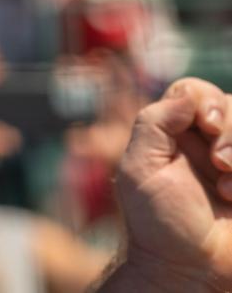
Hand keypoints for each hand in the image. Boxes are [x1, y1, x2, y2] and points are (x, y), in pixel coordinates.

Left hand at [106, 77, 231, 290]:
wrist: (190, 271)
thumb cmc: (159, 224)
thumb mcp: (140, 169)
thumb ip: (154, 124)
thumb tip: (185, 95)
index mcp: (173, 133)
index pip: (194, 91)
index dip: (204, 99)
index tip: (205, 124)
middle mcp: (206, 143)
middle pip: (230, 104)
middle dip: (230, 127)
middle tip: (220, 161)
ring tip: (227, 185)